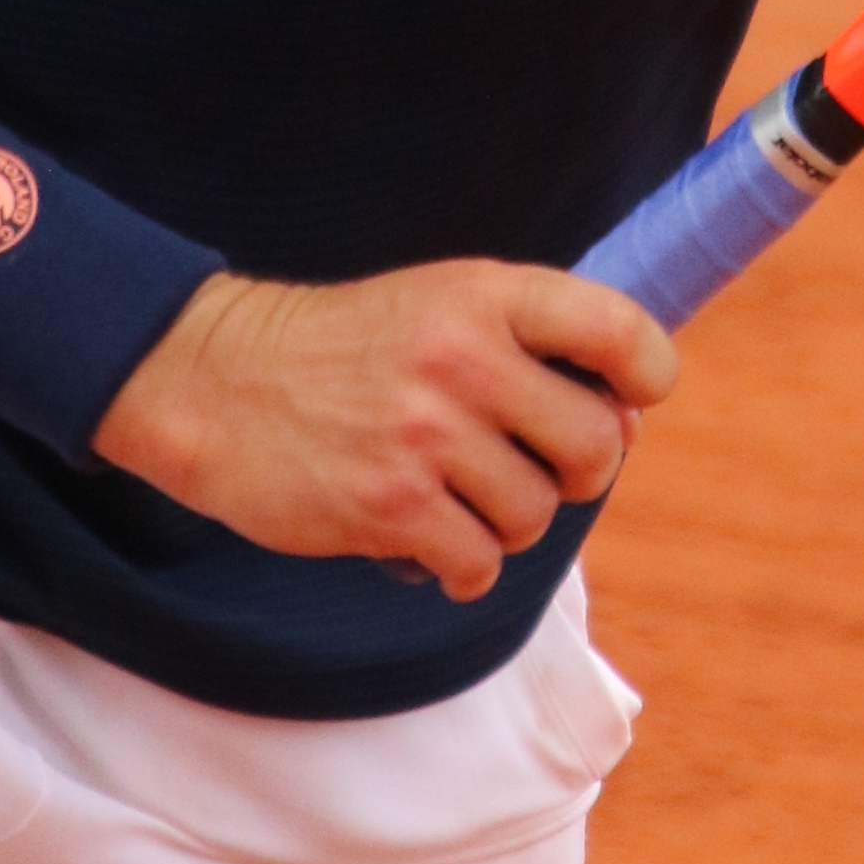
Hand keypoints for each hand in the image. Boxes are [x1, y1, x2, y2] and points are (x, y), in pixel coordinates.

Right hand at [92, 259, 678, 601]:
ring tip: (455, 495)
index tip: (626, 397)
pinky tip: (427, 538)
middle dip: (576, 471)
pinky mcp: (388, 506)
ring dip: (505, 522)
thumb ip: (530, 344)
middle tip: (527, 463)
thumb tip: (627, 421)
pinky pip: (479, 566)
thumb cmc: (348, 349)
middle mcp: (462, 358)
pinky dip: (461, 567)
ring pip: (535, 516)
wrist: (217, 380)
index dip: (646, 376)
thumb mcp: (440, 305)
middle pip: (596, 446)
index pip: (619, 331)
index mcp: (484, 296)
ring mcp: (425, 435)